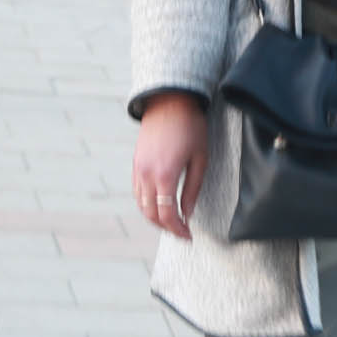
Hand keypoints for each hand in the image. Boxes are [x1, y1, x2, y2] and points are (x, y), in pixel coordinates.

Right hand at [132, 92, 208, 240]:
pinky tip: (160, 204)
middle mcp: (147, 174)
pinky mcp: (136, 163)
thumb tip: (187, 214)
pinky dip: (147, 204)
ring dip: (155, 218)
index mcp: (165, 175)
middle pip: (151, 214)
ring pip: (141, 205)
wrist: (170, 101)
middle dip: (166, 227)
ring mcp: (138, 169)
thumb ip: (193, 189)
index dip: (178, 230)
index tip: (188, 236)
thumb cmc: (191, 127)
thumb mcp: (200, 158)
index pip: (167, 215)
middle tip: (181, 232)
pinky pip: (137, 192)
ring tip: (172, 221)